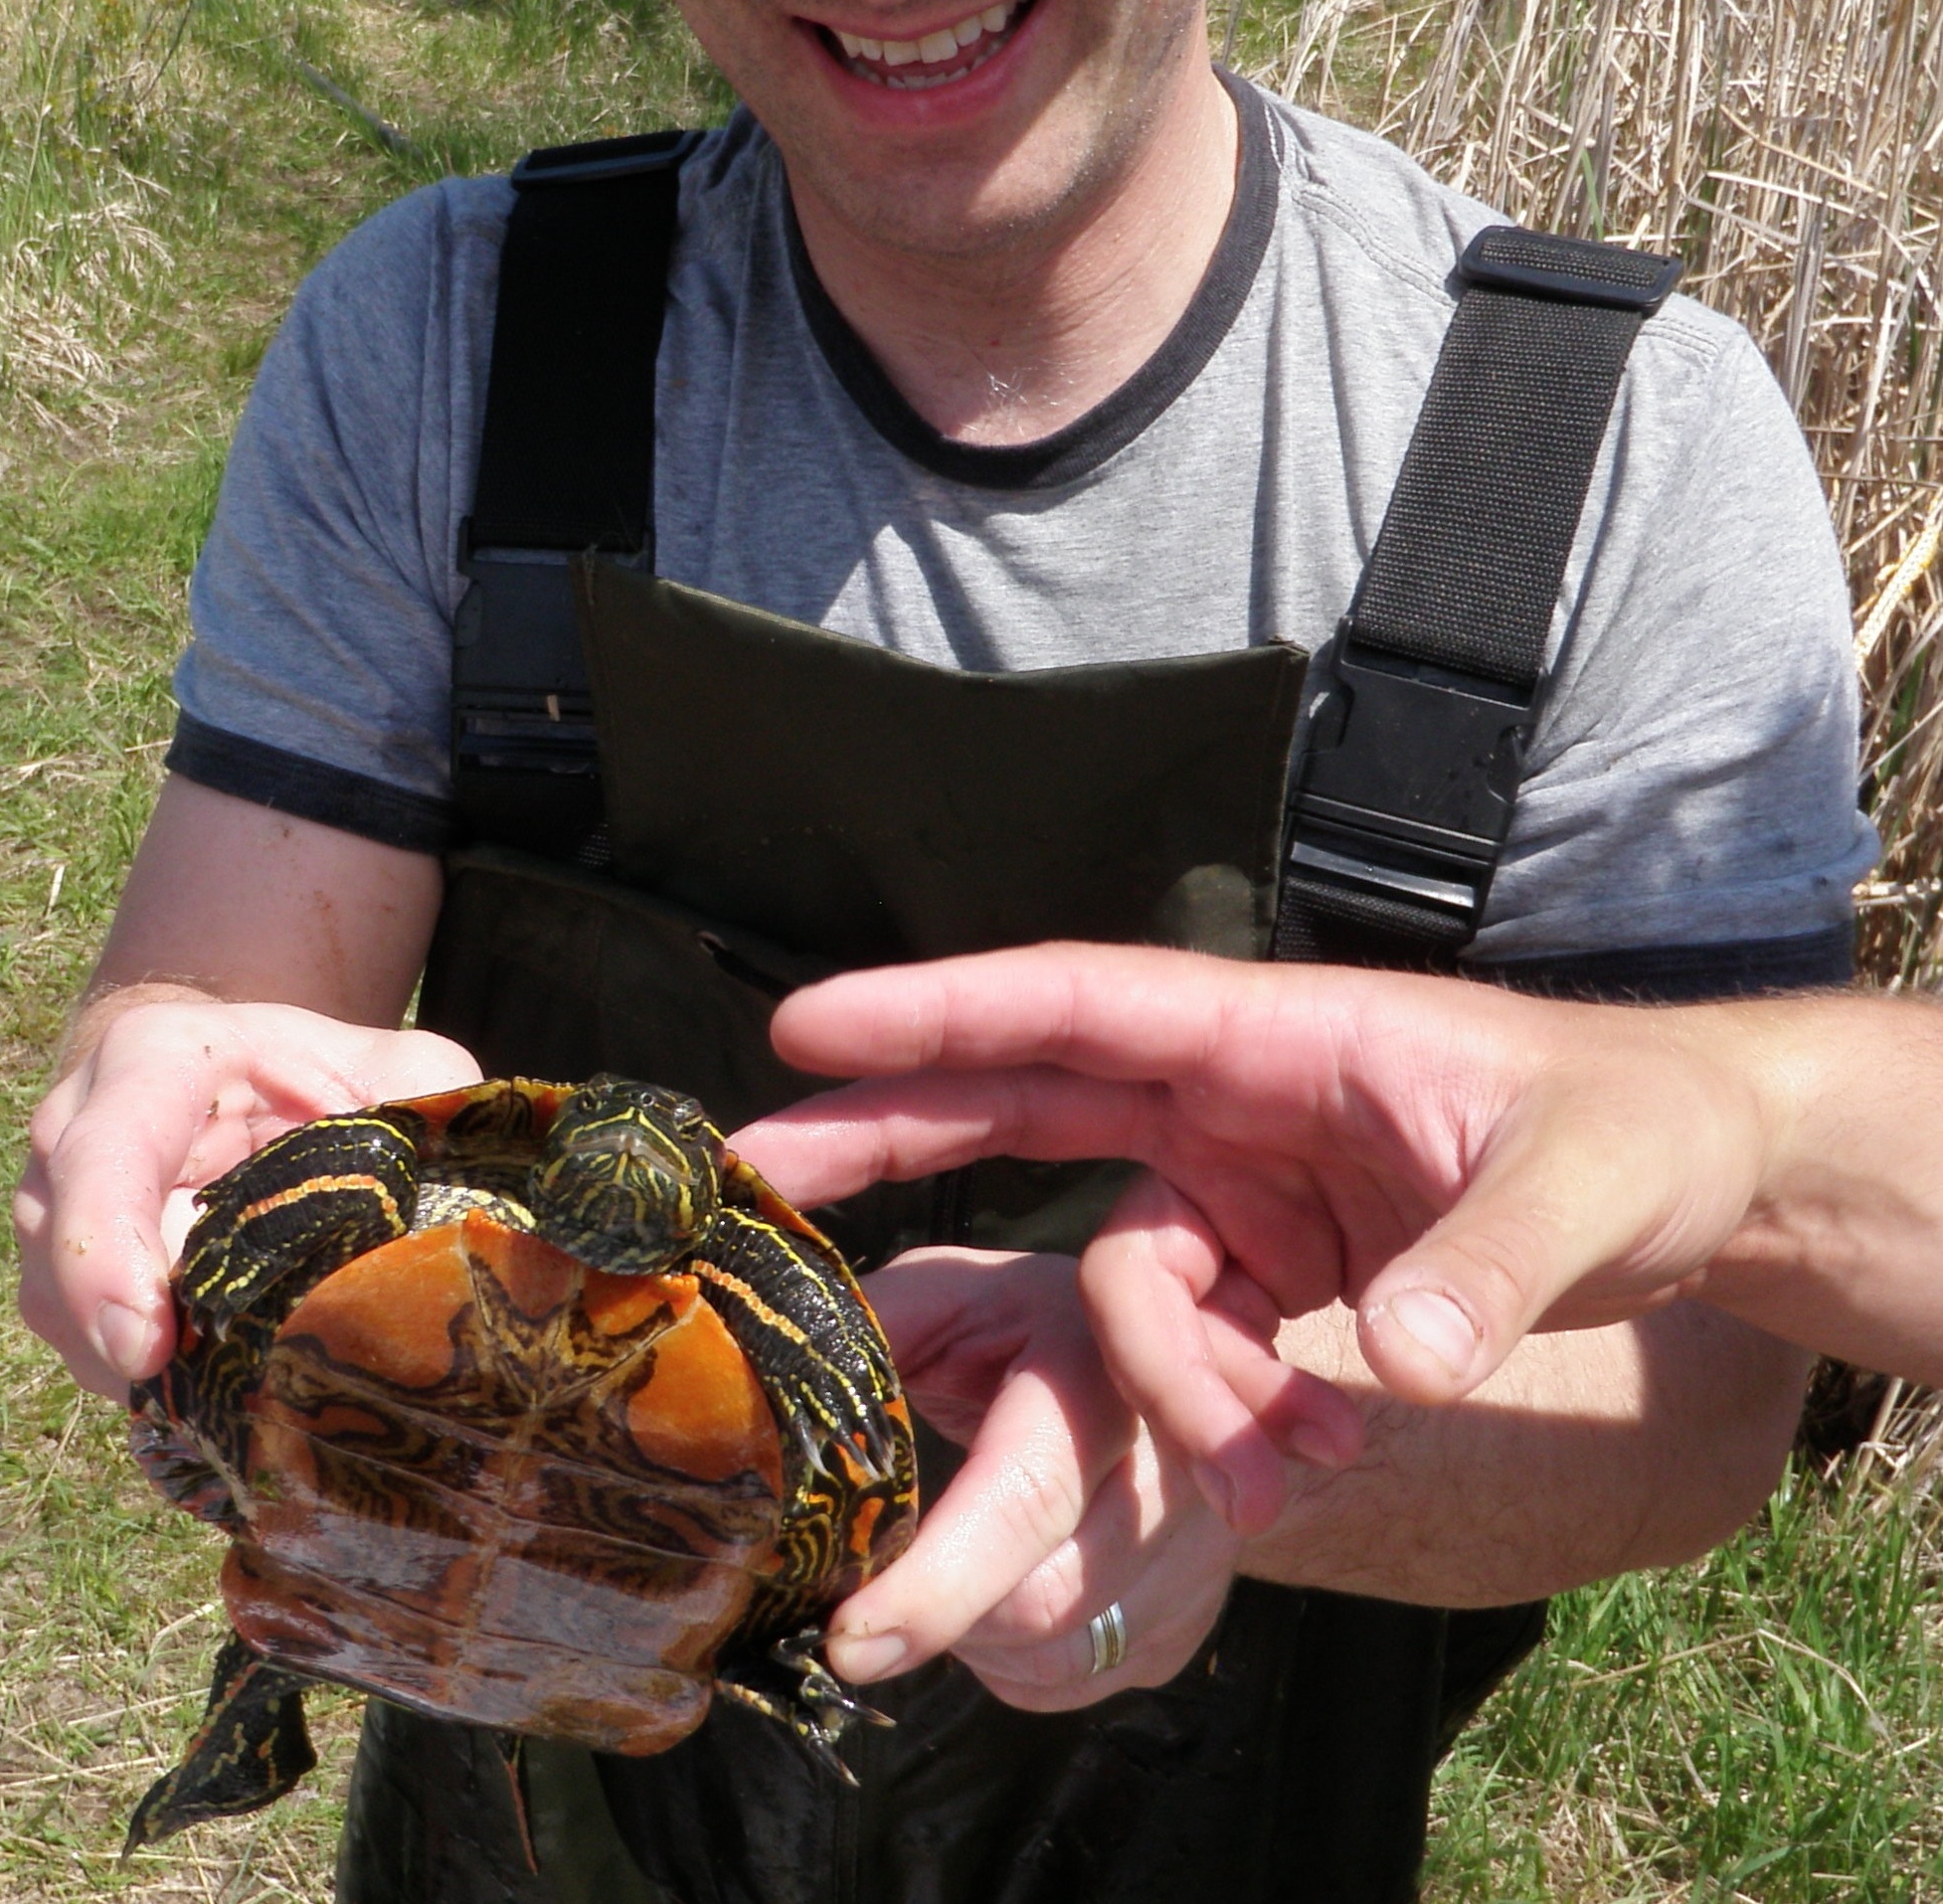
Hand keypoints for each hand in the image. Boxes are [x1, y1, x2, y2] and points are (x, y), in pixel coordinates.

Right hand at [12, 991, 479, 1398]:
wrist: (253, 1079)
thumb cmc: (331, 1076)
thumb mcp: (395, 1067)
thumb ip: (430, 1109)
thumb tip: (466, 1209)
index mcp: (157, 1056)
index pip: (108, 1150)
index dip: (111, 1251)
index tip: (147, 1344)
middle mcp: (78, 1124)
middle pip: (64, 1242)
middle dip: (113, 1334)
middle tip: (187, 1402)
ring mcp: (56, 1205)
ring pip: (57, 1308)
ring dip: (129, 1366)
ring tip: (222, 1398)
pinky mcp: (65, 1275)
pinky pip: (79, 1342)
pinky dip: (141, 1379)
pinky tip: (212, 1396)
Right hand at [742, 944, 1773, 1516]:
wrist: (1703, 1183)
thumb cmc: (1644, 1131)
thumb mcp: (1586, 1187)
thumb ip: (1488, 1268)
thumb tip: (1388, 1364)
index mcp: (1273, 1034)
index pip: (1075, 1004)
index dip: (935, 1010)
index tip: (804, 1026)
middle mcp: (1232, 1100)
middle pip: (1024, 1094)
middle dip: (897, 1128)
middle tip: (768, 1173)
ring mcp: (1243, 1183)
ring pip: (1123, 1279)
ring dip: (1176, 1387)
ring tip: (1292, 1467)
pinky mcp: (1270, 1263)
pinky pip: (1193, 1347)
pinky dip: (1229, 1417)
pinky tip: (1317, 1460)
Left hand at [829, 1249, 1241, 1710]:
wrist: (1174, 1364)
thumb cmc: (1026, 1326)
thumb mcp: (948, 1295)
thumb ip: (868, 1330)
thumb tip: (752, 1381)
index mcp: (1100, 1366)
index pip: (1024, 1495)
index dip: (934, 1583)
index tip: (848, 1638)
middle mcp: (1171, 1464)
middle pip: (1040, 1602)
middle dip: (933, 1612)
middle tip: (864, 1585)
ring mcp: (1196, 1551)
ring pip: (1055, 1656)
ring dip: (969, 1637)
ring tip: (937, 1561)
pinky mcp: (1191, 1620)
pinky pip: (1074, 1682)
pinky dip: (1009, 1659)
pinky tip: (992, 1587)